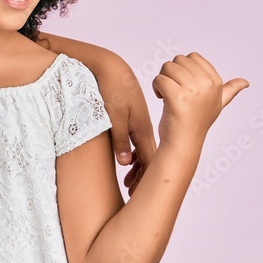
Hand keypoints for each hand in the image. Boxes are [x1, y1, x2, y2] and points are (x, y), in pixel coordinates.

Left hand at [93, 63, 157, 193]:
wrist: (112, 67)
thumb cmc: (111, 89)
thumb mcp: (113, 115)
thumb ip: (119, 139)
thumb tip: (126, 164)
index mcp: (142, 130)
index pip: (150, 161)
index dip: (145, 180)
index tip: (136, 195)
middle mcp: (144, 128)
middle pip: (149, 159)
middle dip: (142, 178)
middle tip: (130, 193)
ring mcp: (139, 123)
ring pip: (143, 151)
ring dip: (138, 166)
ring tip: (128, 181)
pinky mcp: (133, 117)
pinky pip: (137, 141)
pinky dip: (134, 154)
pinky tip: (127, 159)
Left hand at [153, 52, 247, 153]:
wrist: (184, 142)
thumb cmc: (197, 121)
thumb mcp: (218, 104)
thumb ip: (230, 91)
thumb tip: (245, 82)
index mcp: (216, 82)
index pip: (192, 56)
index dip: (183, 69)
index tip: (186, 86)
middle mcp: (207, 84)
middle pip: (178, 60)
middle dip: (171, 73)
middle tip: (174, 91)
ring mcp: (193, 90)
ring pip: (167, 67)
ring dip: (163, 80)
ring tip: (168, 95)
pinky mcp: (177, 97)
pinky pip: (159, 79)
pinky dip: (156, 88)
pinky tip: (162, 99)